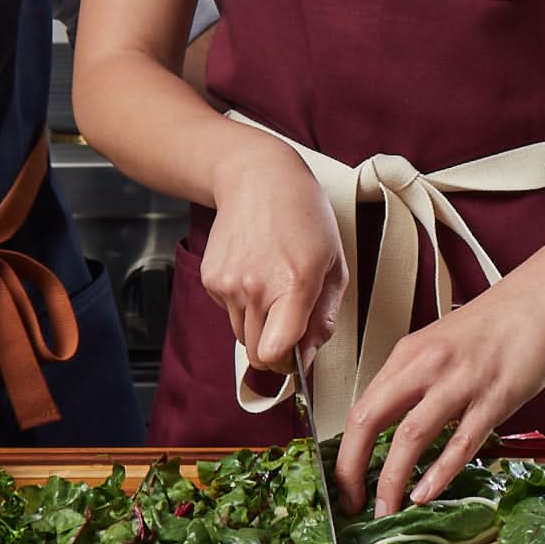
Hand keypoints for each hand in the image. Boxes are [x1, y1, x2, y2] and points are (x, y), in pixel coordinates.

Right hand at [203, 134, 347, 372]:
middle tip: (289, 323)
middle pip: (257, 354)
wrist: (257, 178)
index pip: (275, 353)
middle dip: (274, 349)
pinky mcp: (210, 278)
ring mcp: (228, 284)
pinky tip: (254, 271)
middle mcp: (255, 287)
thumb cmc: (303, 217)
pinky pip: (227, 312)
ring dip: (258, 324)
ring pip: (242, 334)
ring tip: (272, 286)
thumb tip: (308, 357)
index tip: (296, 357)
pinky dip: (240, 303)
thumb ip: (324, 318)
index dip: (286, 365)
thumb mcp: (334, 265)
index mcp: (293, 285)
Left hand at [333, 269, 544, 516]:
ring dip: (391, 480)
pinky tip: (425, 494)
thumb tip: (393, 427)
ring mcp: (461, 380)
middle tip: (352, 504)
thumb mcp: (442, 348)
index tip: (344, 484)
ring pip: (410, 436)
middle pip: (369, 421)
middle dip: (352, 469)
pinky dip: (440, 472)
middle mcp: (426, 365)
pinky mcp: (497, 395)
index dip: (344, 452)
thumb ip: (417, 382)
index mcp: (408, 354)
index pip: (360, 409)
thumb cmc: (497, 325)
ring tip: (385, 511)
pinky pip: (461, 440)